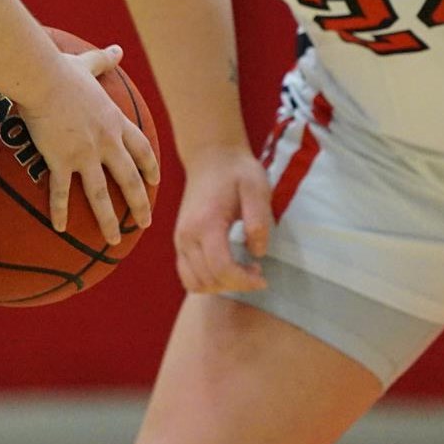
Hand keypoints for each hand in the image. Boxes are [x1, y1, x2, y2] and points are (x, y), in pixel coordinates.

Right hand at [17, 45, 160, 246]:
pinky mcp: (61, 161)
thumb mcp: (89, 64)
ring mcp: (84, 154)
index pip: (140, 148)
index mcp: (114, 121)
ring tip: (115, 241)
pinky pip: (61, 192)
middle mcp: (105, 142)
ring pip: (101, 194)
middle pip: (128, 178)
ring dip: (109, 219)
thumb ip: (105, 60)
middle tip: (146, 222)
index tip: (155, 180)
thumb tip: (117, 49)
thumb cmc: (62, 69)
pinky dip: (61, 210)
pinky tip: (60, 229)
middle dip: (139, 202)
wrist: (42, 79)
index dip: (149, 165)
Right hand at [172, 144, 273, 293]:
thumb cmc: (237, 171)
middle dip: (236, 284)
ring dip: (221, 286)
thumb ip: (259, 219)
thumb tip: (258, 253)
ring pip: (194, 283)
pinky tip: (227, 269)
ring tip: (242, 271)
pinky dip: (207, 281)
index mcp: (206, 223)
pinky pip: (188, 275)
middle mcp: (187, 235)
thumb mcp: (256, 188)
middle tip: (257, 273)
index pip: (221, 268)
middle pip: (208, 280)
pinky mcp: (180, 242)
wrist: (210, 157)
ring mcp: (180, 240)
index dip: (243, 281)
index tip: (263, 279)